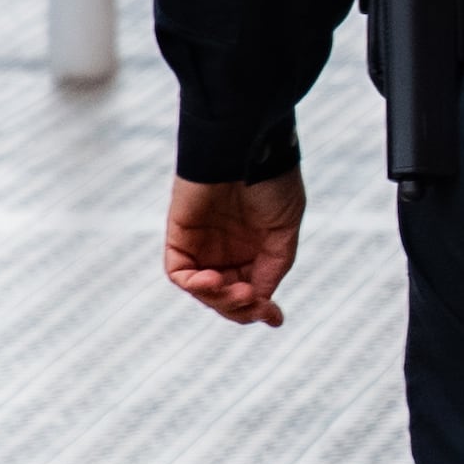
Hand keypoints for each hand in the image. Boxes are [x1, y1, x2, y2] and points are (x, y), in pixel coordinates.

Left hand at [163, 172, 305, 326]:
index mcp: (254, 250)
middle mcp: (226, 250)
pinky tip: (212, 281)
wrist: (245, 145)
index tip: (275, 317)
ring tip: (235, 289)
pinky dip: (194, 285)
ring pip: (204, 292)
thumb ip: (273, 267)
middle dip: (239, 308)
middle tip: (251, 297)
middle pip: (226, 299)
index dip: (260, 310)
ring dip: (219, 300)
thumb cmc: (270, 181)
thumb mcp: (284, 230)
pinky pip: (179, 272)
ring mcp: (202, 244)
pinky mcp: (180, 235)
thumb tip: (260, 300)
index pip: (251, 292)